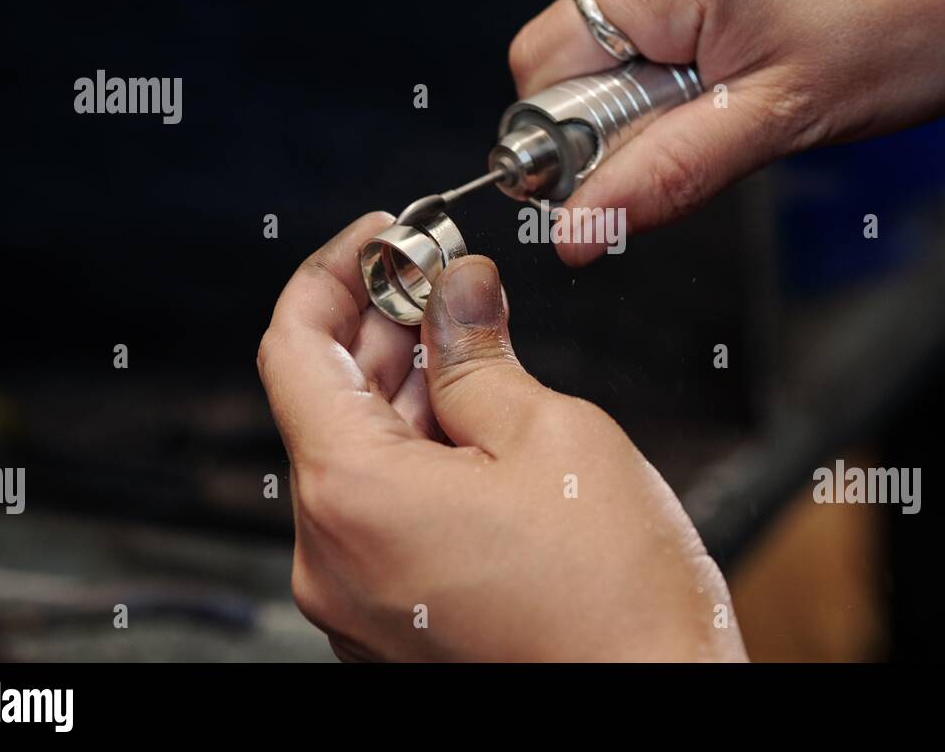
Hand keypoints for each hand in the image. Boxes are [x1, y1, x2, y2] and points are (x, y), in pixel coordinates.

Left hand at [256, 212, 746, 660]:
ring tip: (472, 341)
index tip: (382, 238)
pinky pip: (382, 514)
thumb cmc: (615, 603)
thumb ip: (479, 353)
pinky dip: (418, 455)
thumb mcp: (551, 435)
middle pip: (326, 401)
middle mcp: (332, 557)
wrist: (652, 707)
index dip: (336, 274)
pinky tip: (474, 419)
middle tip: (446, 277)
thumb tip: (458, 291)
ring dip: (406, 389)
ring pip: (359, 458)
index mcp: (353, 497)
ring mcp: (358, 601)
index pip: (292, 346)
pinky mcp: (392, 625)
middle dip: (383, 327)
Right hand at [510, 0, 944, 263]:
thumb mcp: (783, 121)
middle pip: (582, 36)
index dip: (568, 134)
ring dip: (672, 62)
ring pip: (630, 14)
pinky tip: (771, 33)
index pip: (543, 64)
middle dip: (629, 98)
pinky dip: (700, 24)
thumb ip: (664, 175)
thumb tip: (580, 230)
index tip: (622, 167)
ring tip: (765, 68)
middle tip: (721, 115)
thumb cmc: (927, 23)